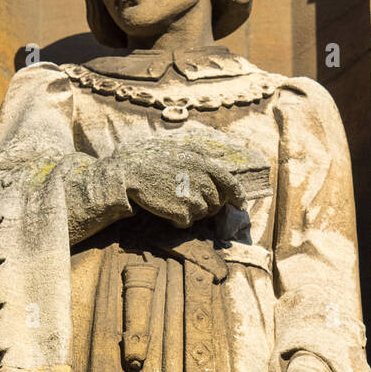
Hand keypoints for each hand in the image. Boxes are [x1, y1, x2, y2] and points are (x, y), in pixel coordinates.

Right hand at [115, 139, 250, 228]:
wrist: (129, 171)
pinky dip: (178, 220)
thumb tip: (217, 160)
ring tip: (174, 200)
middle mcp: (202, 179)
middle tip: (188, 199)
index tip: (241, 205)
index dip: (238, 196)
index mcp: (204, 162)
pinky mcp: (182, 211)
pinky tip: (167, 210)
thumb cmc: (152, 159)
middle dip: (206, 204)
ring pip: (203, 213)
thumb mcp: (181, 149)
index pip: (230, 183)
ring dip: (191, 211)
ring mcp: (192, 196)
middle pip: (215, 202)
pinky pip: (188, 222)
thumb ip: (201, 156)